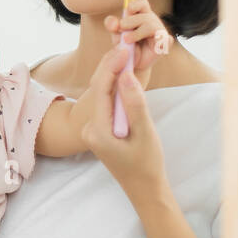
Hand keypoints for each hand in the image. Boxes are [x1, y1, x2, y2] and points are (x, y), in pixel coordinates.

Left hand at [81, 42, 167, 195]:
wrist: (144, 190)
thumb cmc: (147, 164)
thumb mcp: (145, 132)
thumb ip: (134, 104)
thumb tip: (126, 75)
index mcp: (96, 131)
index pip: (101, 90)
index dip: (113, 66)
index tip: (126, 49)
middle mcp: (90, 130)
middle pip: (100, 91)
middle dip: (113, 68)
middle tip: (128, 47)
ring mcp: (94, 132)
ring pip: (103, 97)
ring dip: (115, 78)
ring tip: (128, 57)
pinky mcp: (101, 132)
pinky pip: (108, 106)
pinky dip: (117, 92)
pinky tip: (127, 79)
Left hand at [103, 0, 170, 86]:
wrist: (132, 64)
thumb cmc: (125, 46)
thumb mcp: (116, 34)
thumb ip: (112, 25)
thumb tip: (116, 23)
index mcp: (142, 15)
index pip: (142, 3)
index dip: (134, 5)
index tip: (127, 13)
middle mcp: (153, 21)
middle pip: (145, 15)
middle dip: (130, 22)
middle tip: (122, 30)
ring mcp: (160, 31)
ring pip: (151, 25)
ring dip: (136, 33)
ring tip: (127, 40)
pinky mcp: (165, 43)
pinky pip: (162, 39)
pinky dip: (153, 42)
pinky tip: (146, 47)